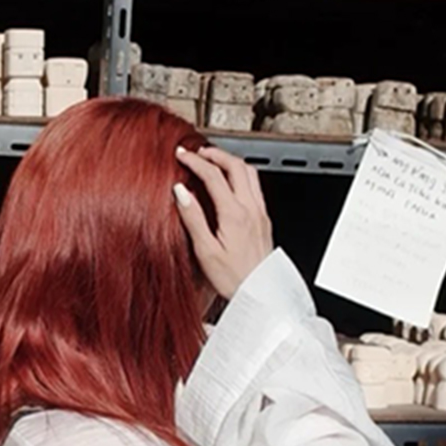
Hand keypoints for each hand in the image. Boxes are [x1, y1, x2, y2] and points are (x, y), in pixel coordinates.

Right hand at [174, 146, 273, 302]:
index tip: (182, 156)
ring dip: (231, 161)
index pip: (213, 176)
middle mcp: (251, 208)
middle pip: (235, 166)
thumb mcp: (206, 251)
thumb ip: (193, 218)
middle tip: (198, 153)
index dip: (195, 162)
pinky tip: (232, 182)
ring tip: (215, 160)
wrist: (260, 292)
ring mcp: (260, 212)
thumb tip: (181, 192)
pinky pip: (255, 185)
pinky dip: (241, 174)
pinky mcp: (264, 219)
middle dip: (215, 154)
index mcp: (234, 214)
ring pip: (249, 172)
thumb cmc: (233, 278)